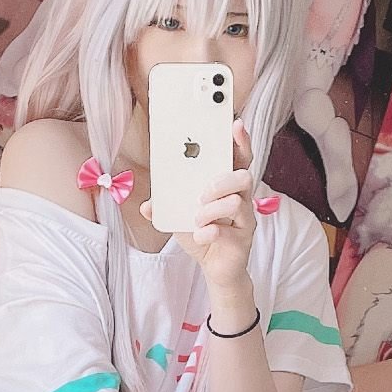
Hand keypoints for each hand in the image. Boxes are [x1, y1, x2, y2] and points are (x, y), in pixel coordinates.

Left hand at [140, 121, 255, 289]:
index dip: (239, 140)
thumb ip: (164, 207)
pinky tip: (201, 236)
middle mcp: (240, 197)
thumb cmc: (201, 233)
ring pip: (237, 201)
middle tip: (204, 190)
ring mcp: (244, 218)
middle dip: (223, 179)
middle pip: (244, 175)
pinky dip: (209, 233)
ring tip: (197, 218)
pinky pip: (227, 231)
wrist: (213, 267)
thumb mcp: (178, 217)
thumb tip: (146, 205)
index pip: (237, 157)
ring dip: (213, 209)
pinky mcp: (242, 238)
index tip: (235, 124)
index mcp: (226, 185)